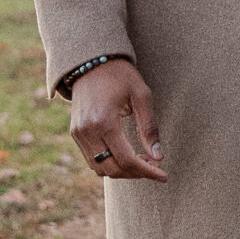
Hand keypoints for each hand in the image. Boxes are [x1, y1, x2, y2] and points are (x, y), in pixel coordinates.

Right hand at [69, 58, 166, 182]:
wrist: (91, 62)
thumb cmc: (120, 75)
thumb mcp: (141, 96)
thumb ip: (149, 128)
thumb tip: (158, 157)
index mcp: (104, 122)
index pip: (127, 160)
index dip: (147, 172)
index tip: (164, 176)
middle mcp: (88, 132)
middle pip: (113, 169)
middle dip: (136, 173)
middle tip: (155, 166)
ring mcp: (78, 134)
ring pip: (100, 169)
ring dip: (123, 171)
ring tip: (143, 161)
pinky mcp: (75, 133)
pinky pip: (92, 160)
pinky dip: (109, 164)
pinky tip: (126, 155)